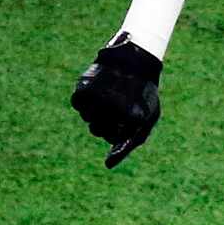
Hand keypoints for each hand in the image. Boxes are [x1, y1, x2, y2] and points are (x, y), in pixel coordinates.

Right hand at [71, 37, 161, 167]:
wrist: (137, 59)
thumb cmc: (144, 94)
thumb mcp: (146, 120)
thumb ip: (129, 144)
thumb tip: (108, 165)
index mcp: (133, 117)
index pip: (115, 139)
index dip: (118, 130)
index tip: (125, 117)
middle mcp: (114, 108)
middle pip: (97, 131)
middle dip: (104, 122)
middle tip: (116, 105)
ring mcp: (98, 97)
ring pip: (87, 117)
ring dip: (94, 111)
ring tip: (109, 95)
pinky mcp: (86, 85)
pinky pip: (77, 103)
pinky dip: (84, 101)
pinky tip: (97, 93)